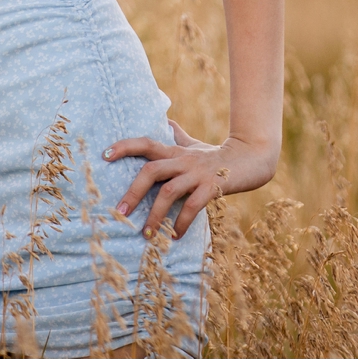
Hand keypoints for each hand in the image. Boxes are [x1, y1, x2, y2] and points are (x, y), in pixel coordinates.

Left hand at [104, 119, 276, 237]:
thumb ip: (179, 137)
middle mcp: (183, 160)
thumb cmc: (219, 155)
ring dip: (155, 215)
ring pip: (169, 192)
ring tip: (147, 235)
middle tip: (120, 212)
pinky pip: (193, 206)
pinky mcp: (212, 187)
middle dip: (133, 192)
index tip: (104, 155)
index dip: (124, 146)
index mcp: (176, 151)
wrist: (252, 159)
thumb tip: (166, 122)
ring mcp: (197, 173)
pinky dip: (182, 222)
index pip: (145, 143)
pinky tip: (177, 235)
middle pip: (151, 171)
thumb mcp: (196, 145)